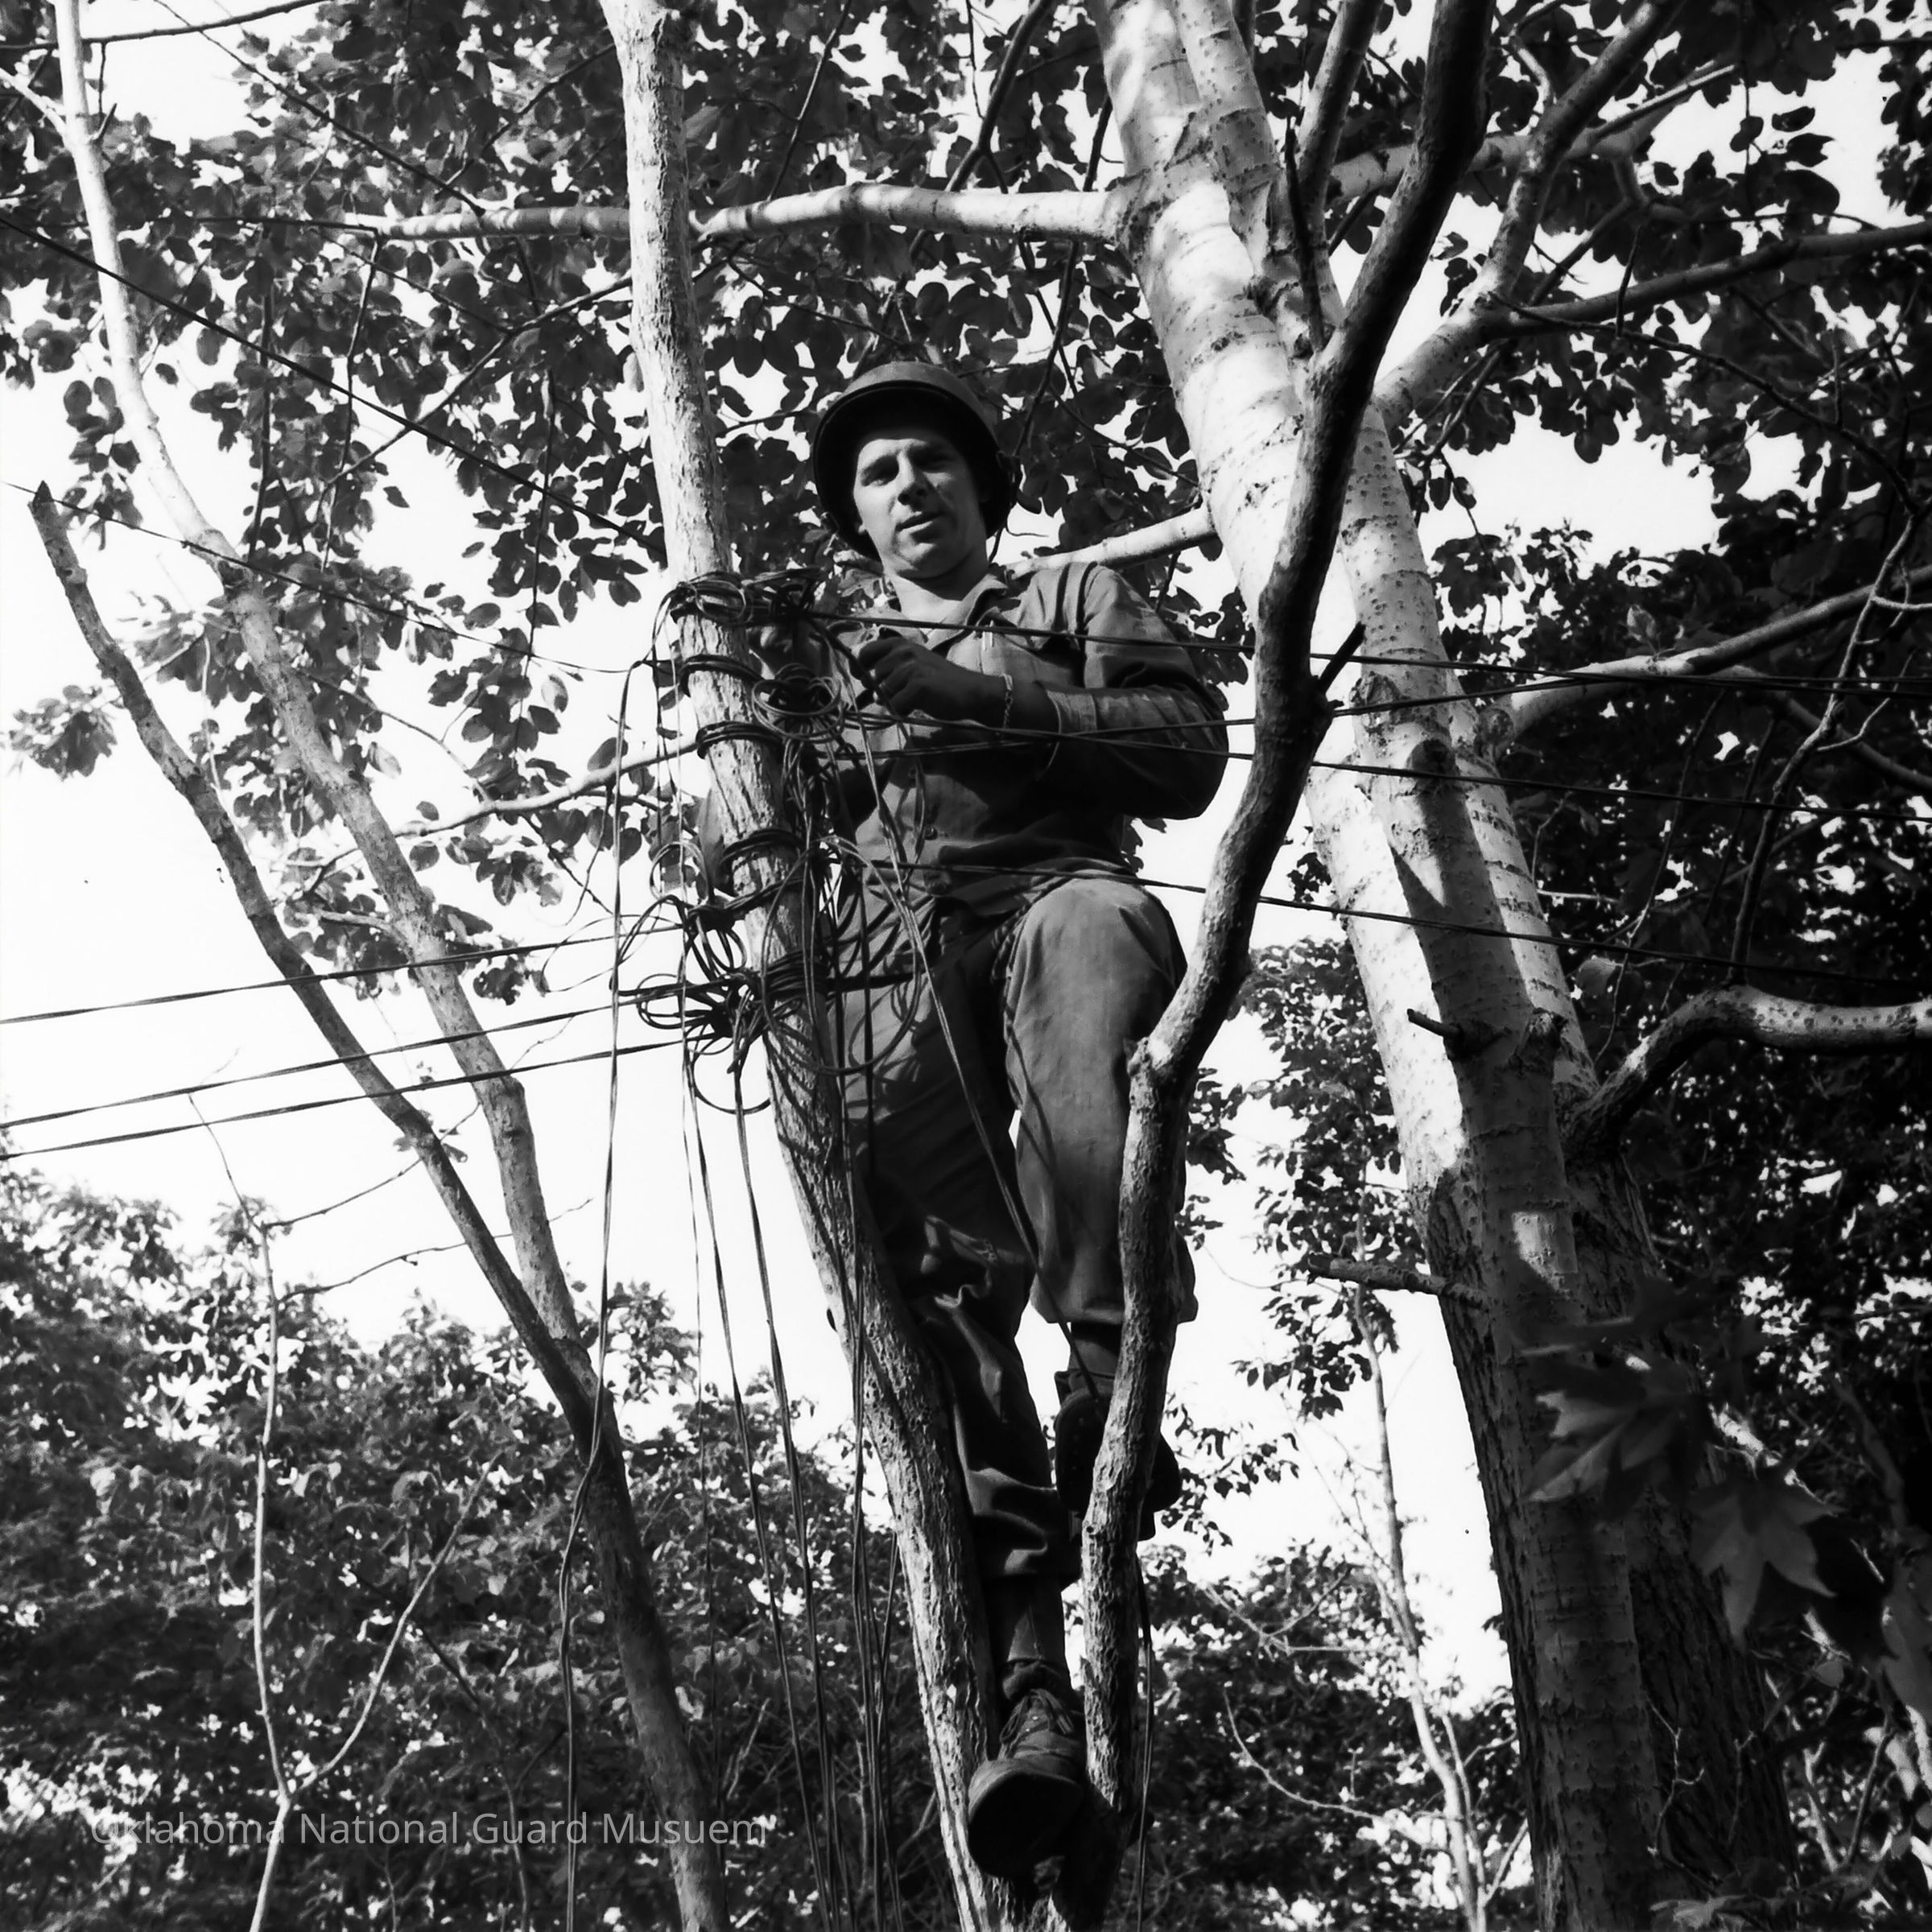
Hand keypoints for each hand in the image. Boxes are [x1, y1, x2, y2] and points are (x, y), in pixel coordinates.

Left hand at [853, 630, 1001, 723]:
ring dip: (894, 702)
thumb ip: (889, 669)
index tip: (865, 680)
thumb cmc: (940, 682)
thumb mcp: (912, 666)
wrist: (971, 692)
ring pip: (883, 693)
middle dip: (881, 691)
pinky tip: (918, 706)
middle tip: (902, 694)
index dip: (860, 669)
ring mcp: (911, 667)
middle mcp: (904, 651)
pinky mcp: (918, 685)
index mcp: (900, 644)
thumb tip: (862, 680)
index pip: (865, 653)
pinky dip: (903, 711)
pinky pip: (895, 705)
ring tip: (913, 700)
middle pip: (872, 678)